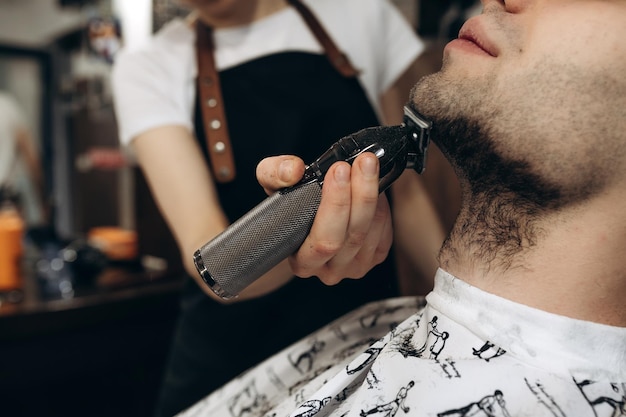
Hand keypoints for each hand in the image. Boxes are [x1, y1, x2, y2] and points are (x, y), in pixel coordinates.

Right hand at [256, 153, 392, 284]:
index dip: (335, 204)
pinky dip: (382, 206)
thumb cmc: (289, 209)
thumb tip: (293, 171)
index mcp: (303, 262)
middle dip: (360, 194)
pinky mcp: (374, 258)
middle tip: (363, 161)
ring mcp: (354, 267)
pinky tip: (373, 187)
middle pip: (352, 235)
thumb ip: (274, 174)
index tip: (338, 169)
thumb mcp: (271, 186)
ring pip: (371, 232)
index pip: (324, 240)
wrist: (305, 225)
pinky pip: (385, 233)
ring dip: (373, 195)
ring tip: (367, 166)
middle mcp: (329, 271)